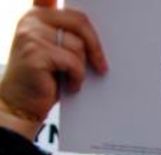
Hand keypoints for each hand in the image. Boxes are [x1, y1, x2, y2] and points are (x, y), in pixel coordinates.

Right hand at [0, 0, 106, 140]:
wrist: (22, 103)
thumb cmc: (44, 78)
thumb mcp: (57, 51)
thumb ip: (70, 35)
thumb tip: (105, 33)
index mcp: (38, 15)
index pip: (76, 15)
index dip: (91, 28)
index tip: (107, 31)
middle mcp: (32, 20)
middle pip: (80, 24)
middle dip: (95, 48)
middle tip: (102, 67)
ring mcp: (31, 35)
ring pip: (78, 45)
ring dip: (82, 68)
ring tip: (73, 79)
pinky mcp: (35, 52)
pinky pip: (73, 62)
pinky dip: (77, 77)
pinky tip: (70, 85)